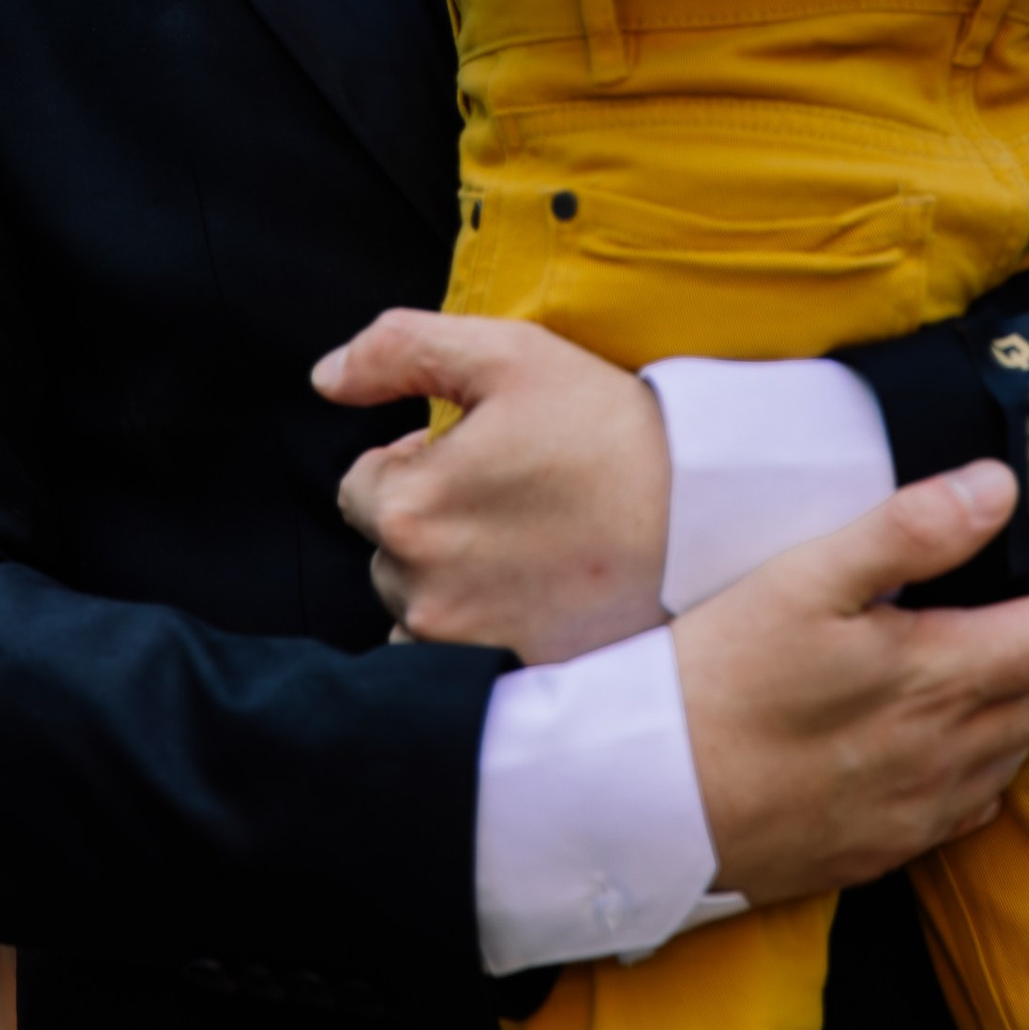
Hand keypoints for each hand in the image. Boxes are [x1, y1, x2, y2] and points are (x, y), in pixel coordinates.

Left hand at [319, 311, 669, 662]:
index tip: (482, 453)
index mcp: (408, 509)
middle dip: (428, 519)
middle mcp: (420, 590)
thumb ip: (401, 348)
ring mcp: (461, 646)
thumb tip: (325, 378)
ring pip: (414, 606)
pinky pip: (451, 664)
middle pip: (384, 548)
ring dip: (447, 578)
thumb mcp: (508, 354)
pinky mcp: (504, 681)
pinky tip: (532, 595)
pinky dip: (476, 633)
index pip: (362, 482)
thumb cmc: (607, 428)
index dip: (418, 459)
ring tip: (525, 546)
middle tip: (511, 494)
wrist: (703, 517)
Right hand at [675, 468, 1028, 907]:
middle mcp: (947, 755)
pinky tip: (980, 733)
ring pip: (1025, 751)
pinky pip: (978, 802)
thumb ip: (907, 531)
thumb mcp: (804, 579)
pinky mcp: (883, 846)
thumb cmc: (718, 679)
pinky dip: (1003, 753)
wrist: (647, 802)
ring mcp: (919, 810)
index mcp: (936, 680)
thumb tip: (998, 488)